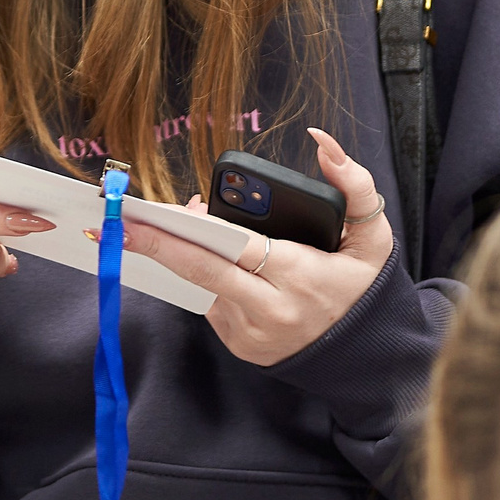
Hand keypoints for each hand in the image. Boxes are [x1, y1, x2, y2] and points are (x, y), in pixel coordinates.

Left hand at [123, 128, 390, 366]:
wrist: (367, 357)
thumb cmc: (364, 288)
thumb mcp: (375, 237)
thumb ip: (355, 185)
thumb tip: (322, 142)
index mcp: (299, 276)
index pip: (233, 249)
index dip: (189, 231)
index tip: (154, 214)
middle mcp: (270, 311)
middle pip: (202, 272)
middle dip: (159, 245)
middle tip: (124, 222)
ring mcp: (251, 334)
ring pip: (203, 285)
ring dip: (187, 255)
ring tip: (177, 225)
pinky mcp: (241, 347)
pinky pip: (213, 304)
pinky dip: (209, 277)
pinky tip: (211, 256)